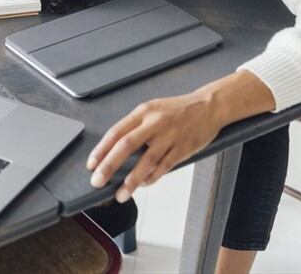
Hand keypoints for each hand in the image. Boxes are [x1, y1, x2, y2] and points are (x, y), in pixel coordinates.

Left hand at [86, 90, 223, 202]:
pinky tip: (142, 185)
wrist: (208, 106)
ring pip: (146, 161)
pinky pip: (164, 167)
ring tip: (120, 194)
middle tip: (97, 181)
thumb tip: (114, 151)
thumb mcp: (152, 110)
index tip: (91, 165)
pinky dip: (151, 178)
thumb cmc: (177, 110)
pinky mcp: (184, 148)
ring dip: (131, 180)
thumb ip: (135, 127)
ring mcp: (170, 136)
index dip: (101, 150)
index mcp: (143, 112)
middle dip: (109, 166)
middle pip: (126, 145)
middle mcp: (155, 123)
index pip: (116, 132)